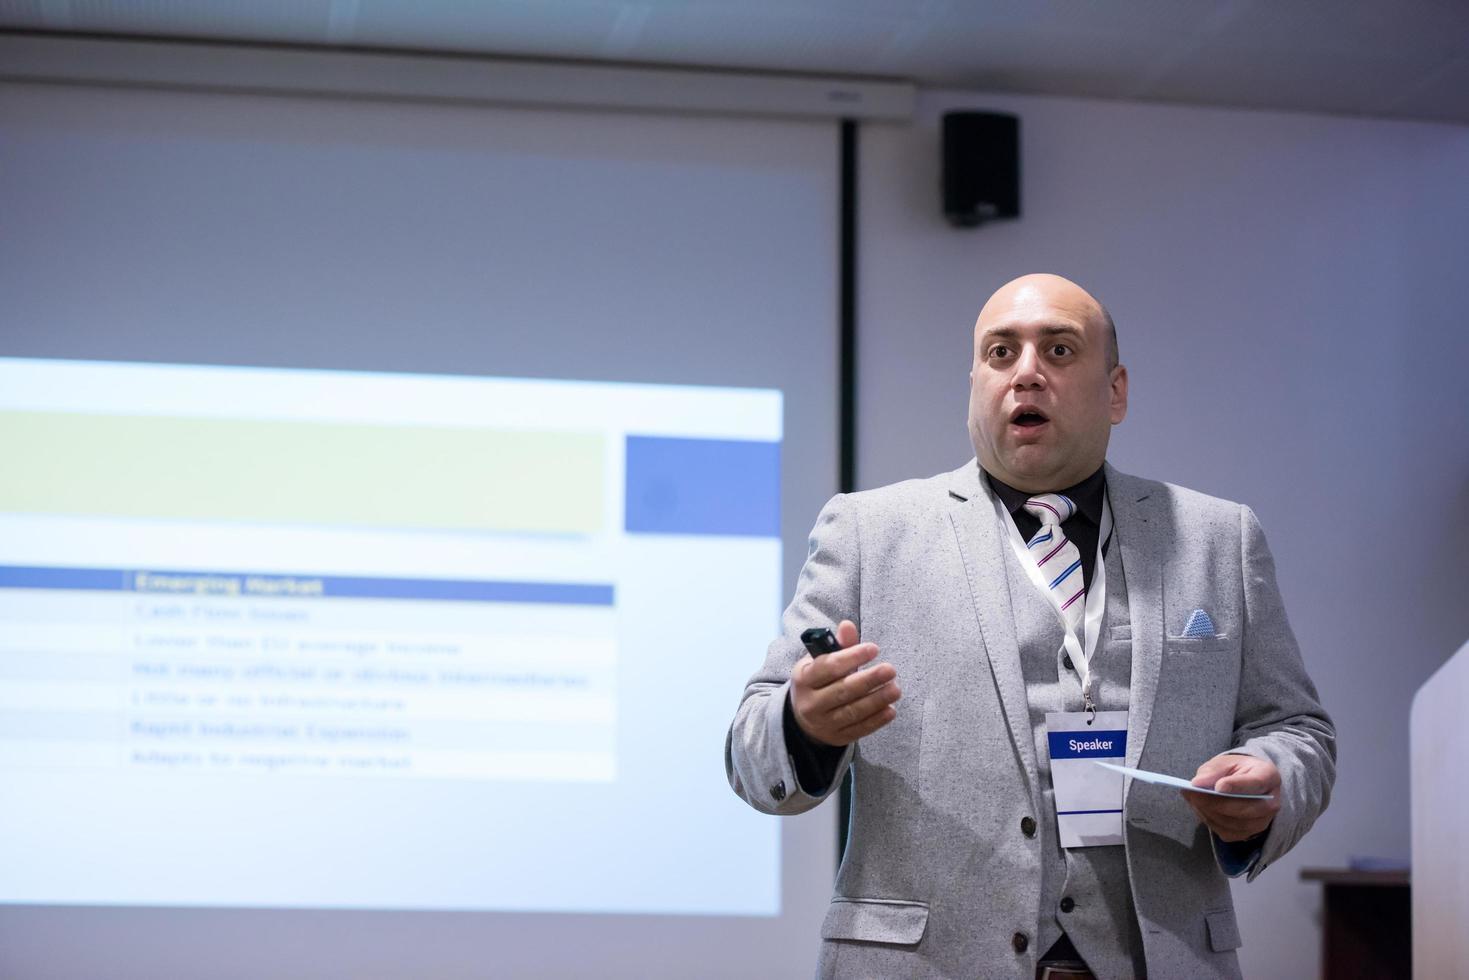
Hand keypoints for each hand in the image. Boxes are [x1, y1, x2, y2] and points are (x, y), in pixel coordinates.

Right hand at [790, 620, 900, 746]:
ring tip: (895, 689)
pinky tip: (890, 710)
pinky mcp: (836, 737)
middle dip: (869, 680)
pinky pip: (859, 730)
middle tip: (890, 670)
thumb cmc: (817, 681)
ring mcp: (823, 723)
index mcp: (804, 678)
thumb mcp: (819, 661)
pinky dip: (876, 721)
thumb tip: (848, 626)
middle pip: (842, 690)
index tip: (873, 649)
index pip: (828, 666)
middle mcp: (810, 703)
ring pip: (852, 712)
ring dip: (877, 700)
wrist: (802, 717)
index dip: (852, 657)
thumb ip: (838, 645)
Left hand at [1183, 752, 1280, 841]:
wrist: (1246, 784)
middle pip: (1245, 808)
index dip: (1237, 786)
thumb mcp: (1225, 762)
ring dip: (1209, 812)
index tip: (1218, 787)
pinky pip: (1227, 832)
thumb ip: (1212, 770)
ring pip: (1234, 823)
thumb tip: (1197, 783)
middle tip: (1192, 794)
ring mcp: (1263, 821)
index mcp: (1269, 776)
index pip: (1256, 783)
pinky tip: (1200, 808)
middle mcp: (1271, 802)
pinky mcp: (1249, 834)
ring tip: (1192, 799)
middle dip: (1215, 803)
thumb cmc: (1236, 771)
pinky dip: (1210, 821)